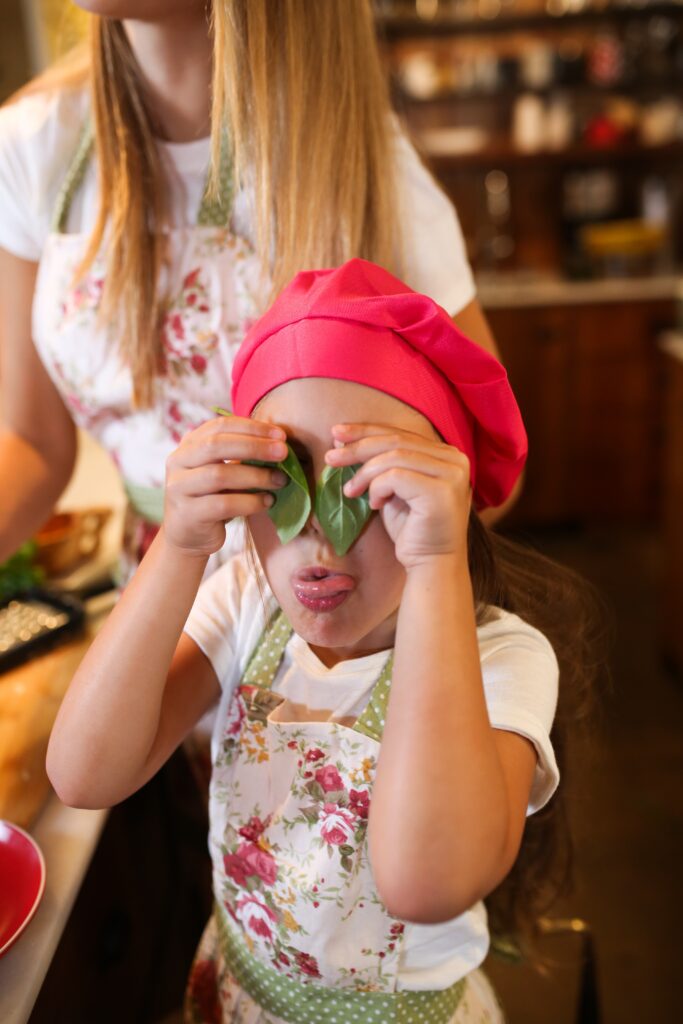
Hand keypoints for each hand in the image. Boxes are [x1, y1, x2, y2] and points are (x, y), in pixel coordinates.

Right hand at [163, 414, 288, 557]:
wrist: (188, 537)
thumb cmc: (212, 498)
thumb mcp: (222, 471)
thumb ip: (240, 455)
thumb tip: (279, 443)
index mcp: (188, 445)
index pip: (219, 426)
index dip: (252, 428)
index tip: (281, 435)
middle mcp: (177, 462)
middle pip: (216, 446)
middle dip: (254, 447)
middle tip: (283, 453)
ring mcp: (178, 488)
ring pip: (220, 475)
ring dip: (256, 476)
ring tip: (280, 480)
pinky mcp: (187, 515)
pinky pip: (223, 505)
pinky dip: (250, 502)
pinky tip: (267, 501)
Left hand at [324, 423, 470, 570]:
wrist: (431, 565)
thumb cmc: (411, 529)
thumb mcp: (392, 489)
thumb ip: (376, 464)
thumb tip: (342, 439)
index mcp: (446, 454)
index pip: (401, 434)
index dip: (366, 431)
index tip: (337, 434)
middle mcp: (455, 460)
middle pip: (396, 441)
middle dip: (358, 447)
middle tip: (330, 457)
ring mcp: (451, 474)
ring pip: (394, 457)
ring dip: (364, 473)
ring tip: (350, 491)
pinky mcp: (441, 491)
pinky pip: (396, 476)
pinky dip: (377, 488)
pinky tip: (374, 505)